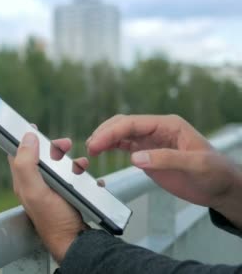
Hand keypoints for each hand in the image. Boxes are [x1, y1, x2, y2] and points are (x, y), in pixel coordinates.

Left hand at [7, 132, 86, 262]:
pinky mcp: (70, 197)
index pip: (18, 154)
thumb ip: (27, 164)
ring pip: (63, 167)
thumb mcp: (36, 191)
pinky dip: (87, 178)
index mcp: (25, 181)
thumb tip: (27, 138)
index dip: (23, 138)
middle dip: (55, 148)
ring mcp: (54, 191)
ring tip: (83, 165)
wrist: (76, 242)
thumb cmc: (54, 221)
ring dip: (75, 162)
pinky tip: (93, 182)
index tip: (32, 126)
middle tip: (65, 144)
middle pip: (43, 157)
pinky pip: (79, 181)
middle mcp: (38, 185)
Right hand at [86, 114, 241, 227]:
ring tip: (90, 150)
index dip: (112, 132)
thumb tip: (135, 158)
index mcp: (168, 125)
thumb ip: (166, 159)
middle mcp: (157, 130)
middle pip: (123, 125)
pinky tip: (100, 151)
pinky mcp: (148, 154)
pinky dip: (110, 147)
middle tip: (90, 148)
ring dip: (104, 139)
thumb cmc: (215, 173)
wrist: (221, 188)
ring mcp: (151, 141)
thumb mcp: (195, 165)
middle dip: (104, 133)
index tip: (96, 144)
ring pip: (121, 133)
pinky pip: (124, 145)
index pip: (133, 123)